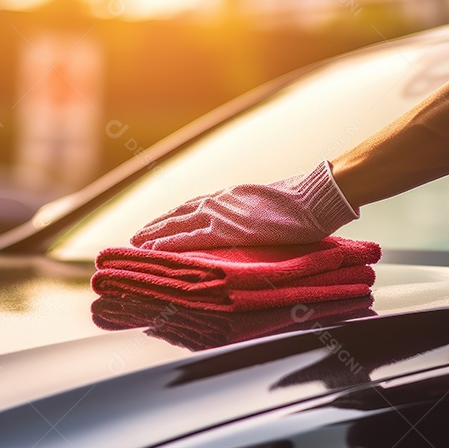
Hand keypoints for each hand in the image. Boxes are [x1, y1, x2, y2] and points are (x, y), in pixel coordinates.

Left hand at [131, 161, 358, 250]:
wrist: (314, 198)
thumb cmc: (301, 204)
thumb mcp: (269, 205)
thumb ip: (253, 215)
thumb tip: (253, 226)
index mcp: (230, 197)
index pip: (193, 207)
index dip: (172, 218)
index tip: (157, 226)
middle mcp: (220, 203)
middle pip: (179, 215)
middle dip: (155, 227)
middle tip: (134, 238)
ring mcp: (222, 215)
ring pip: (177, 225)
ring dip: (153, 235)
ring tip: (135, 245)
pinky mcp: (228, 230)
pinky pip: (189, 239)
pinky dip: (168, 244)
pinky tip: (152, 250)